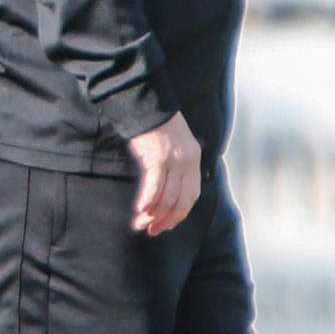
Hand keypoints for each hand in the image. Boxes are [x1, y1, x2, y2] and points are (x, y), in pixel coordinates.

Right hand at [127, 112, 201, 235]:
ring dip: (152, 214)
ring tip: (140, 224)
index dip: (179, 214)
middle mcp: (187, 161)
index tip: (166, 225)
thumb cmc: (156, 124)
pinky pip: (154, 184)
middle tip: (152, 231)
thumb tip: (166, 190)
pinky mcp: (156, 156)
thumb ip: (176, 165)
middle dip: (166, 219)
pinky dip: (147, 199)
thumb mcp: (174, 144)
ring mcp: (172, 159)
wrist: (146, 102)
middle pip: (180, 200)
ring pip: (165, 195)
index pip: (191, 195)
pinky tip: (140, 210)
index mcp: (194, 159)